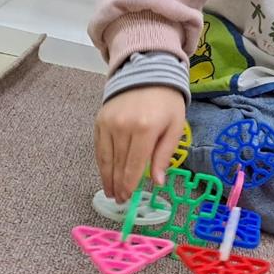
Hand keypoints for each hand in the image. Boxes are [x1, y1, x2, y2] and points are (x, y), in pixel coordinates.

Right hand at [94, 86, 185, 202]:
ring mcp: (109, 123)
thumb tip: (157, 182)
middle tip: (119, 200)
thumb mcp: (175, 126)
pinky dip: (101, 162)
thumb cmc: (166, 102)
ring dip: (107, 177)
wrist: (148, 73)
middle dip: (118, 185)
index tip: (128, 198)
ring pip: (106, 158)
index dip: (129, 184)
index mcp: (145, 129)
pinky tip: (105, 173)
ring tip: (110, 192)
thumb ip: (164, 154)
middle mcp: (123, 126)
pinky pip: (99, 147)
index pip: (134, 164)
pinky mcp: (99, 119)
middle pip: (118, 164)